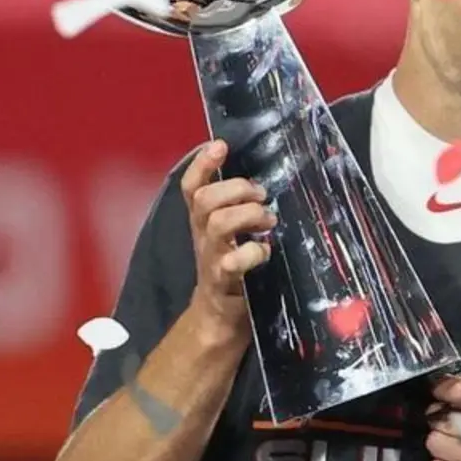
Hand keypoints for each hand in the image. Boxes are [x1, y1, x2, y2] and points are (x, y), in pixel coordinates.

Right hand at [180, 139, 276, 337]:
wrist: (219, 314)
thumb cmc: (232, 263)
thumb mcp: (230, 231)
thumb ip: (238, 205)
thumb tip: (266, 175)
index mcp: (203, 219)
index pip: (191, 186)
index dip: (202, 163)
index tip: (220, 145)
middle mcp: (202, 234)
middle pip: (205, 199)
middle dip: (236, 189)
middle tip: (262, 195)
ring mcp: (211, 257)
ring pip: (218, 223)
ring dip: (247, 215)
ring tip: (268, 220)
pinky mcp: (223, 280)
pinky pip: (232, 263)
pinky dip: (253, 252)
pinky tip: (266, 251)